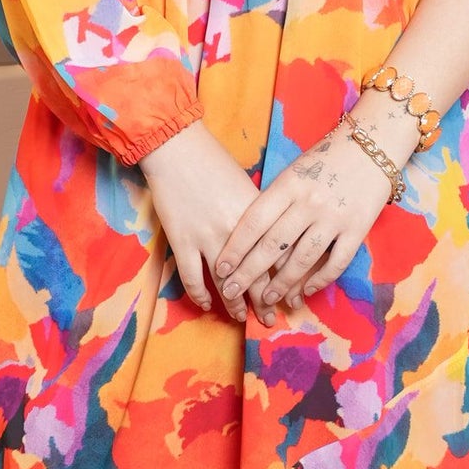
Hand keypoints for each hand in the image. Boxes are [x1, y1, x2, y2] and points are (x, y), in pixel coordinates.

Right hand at [138, 121, 277, 318]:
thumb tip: (272, 242)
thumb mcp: (247, 188)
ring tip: (242, 318)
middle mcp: (238, 233)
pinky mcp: (183, 241)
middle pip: (258, 276)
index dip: (286, 281)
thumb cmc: (213, 162)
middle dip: (266, 301)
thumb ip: (260, 217)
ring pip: (227, 284)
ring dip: (235, 305)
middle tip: (272, 318)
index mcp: (259, 217)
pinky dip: (199, 295)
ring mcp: (208, 238)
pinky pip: (193, 278)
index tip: (291, 295)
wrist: (177, 150)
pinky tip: (205, 305)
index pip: (280, 258)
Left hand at [213, 119, 399, 320]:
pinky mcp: (358, 228)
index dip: (235, 248)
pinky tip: (306, 291)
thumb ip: (275, 199)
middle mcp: (309, 202)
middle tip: (232, 292)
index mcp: (289, 184)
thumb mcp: (294, 171)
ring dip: (283, 284)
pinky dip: (320, 280)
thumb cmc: (326, 159)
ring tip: (268, 300)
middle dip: (248, 273)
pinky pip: (336, 262)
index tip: (220, 268)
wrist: (373, 145)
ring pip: (302, 258)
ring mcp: (334, 217)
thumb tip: (250, 236)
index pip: (254, 221)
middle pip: (273, 245)